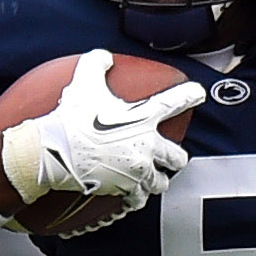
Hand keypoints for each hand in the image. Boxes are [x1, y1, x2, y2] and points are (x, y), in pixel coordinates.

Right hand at [6, 50, 202, 201]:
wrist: (55, 152)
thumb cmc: (71, 118)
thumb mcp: (83, 82)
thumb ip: (97, 64)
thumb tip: (104, 57)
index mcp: (143, 117)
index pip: (175, 102)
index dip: (191, 95)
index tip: (200, 93)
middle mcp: (147, 146)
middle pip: (176, 157)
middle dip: (176, 158)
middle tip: (172, 157)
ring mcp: (138, 170)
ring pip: (161, 181)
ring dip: (158, 179)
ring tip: (154, 178)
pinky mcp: (125, 189)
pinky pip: (140, 199)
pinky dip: (138, 198)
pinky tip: (134, 196)